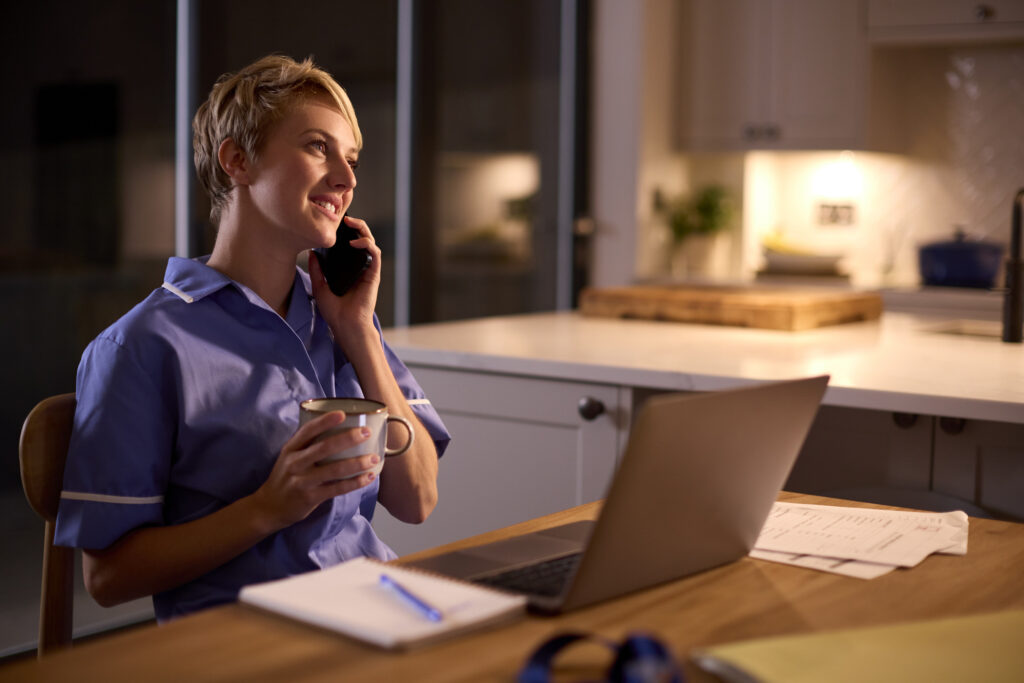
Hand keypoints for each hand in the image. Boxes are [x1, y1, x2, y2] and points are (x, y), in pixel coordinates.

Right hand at [249, 410, 379, 532]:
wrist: (269, 506)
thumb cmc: (286, 476)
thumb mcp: (290, 456)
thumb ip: (309, 444)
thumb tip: (341, 428)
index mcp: (291, 449)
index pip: (308, 430)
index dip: (325, 421)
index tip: (343, 413)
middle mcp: (295, 463)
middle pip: (324, 448)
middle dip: (348, 439)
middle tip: (366, 433)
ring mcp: (302, 481)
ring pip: (334, 470)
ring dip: (357, 463)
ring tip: (374, 458)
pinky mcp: (310, 497)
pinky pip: (337, 489)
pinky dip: (355, 483)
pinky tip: (369, 477)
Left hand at [309, 215, 380, 336]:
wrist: (346, 326)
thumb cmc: (335, 312)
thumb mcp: (320, 287)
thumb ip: (317, 270)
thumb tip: (311, 253)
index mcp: (348, 269)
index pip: (349, 245)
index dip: (345, 232)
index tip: (334, 223)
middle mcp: (359, 267)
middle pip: (361, 239)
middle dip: (356, 226)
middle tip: (345, 218)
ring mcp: (367, 270)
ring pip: (370, 242)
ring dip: (363, 230)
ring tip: (351, 223)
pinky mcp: (374, 274)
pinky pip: (375, 254)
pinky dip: (367, 244)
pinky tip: (355, 242)